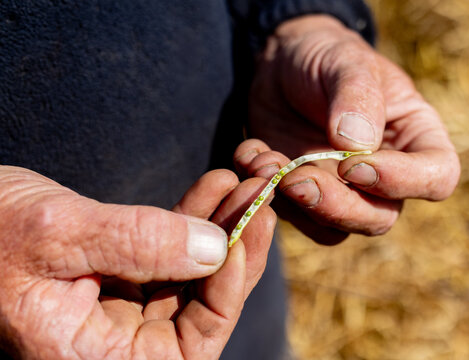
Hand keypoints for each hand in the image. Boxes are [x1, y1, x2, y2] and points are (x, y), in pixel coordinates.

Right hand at [0, 166, 275, 358]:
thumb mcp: (56, 233)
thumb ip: (135, 243)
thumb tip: (215, 248)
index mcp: (92, 357)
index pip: (188, 344)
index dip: (226, 291)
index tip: (247, 231)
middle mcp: (112, 340)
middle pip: (200, 305)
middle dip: (237, 247)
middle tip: (263, 197)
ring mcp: (120, 304)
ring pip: (192, 272)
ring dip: (222, 224)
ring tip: (247, 182)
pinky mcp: (122, 270)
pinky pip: (171, 248)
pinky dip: (194, 216)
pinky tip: (217, 183)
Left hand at [237, 15, 459, 242]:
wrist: (283, 64)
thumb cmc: (326, 55)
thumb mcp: (345, 61)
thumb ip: (357, 96)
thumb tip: (358, 147)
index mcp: (415, 139)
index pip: (436, 178)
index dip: (403, 181)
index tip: (355, 164)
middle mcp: (385, 175)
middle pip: (379, 218)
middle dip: (337, 206)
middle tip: (297, 178)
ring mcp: (343, 190)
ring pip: (334, 229)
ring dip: (297, 205)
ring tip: (266, 161)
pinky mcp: (303, 196)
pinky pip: (292, 216)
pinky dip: (267, 194)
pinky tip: (252, 155)